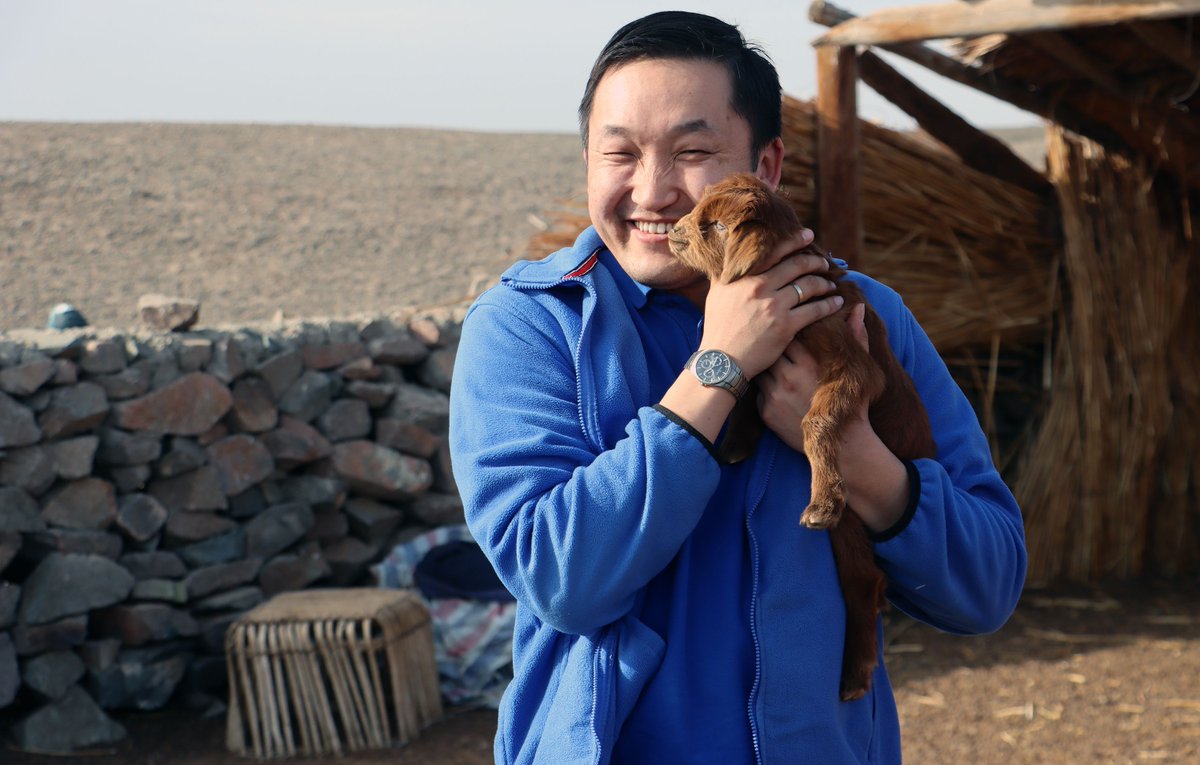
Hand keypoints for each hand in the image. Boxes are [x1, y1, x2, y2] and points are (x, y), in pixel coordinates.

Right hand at [698, 230, 843, 378]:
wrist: (721, 360)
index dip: (795, 240)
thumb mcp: (717, 294)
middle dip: (816, 262)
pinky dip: (829, 304)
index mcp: (745, 277)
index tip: (809, 235)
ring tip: (830, 284)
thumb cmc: (718, 327)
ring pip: (809, 286)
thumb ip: (726, 273)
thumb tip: (730, 254)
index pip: (774, 251)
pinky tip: (836, 302)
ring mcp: (774, 306)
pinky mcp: (786, 326)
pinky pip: (815, 310)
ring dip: (824, 282)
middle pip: (798, 266)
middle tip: (824, 263)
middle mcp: (760, 287)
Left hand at [757, 302, 868, 452]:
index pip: (788, 332)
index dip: (786, 329)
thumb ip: (855, 336)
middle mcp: (789, 376)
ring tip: (774, 366)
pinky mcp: (766, 411)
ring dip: (765, 365)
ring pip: (760, 368)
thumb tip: (858, 307)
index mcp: (810, 362)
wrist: (843, 443)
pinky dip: (764, 387)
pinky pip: (757, 390)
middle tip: (775, 345)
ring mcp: (776, 394)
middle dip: (771, 346)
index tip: (788, 330)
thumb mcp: (857, 367)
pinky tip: (776, 389)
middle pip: (769, 348)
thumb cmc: (852, 402)